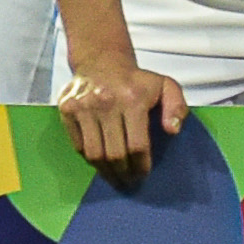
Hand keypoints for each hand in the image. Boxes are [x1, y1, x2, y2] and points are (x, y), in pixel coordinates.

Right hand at [55, 60, 188, 189]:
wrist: (101, 60)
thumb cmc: (137, 80)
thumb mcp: (166, 86)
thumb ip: (177, 107)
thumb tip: (172, 130)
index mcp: (133, 99)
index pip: (137, 144)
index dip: (141, 165)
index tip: (144, 174)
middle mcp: (106, 103)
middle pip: (115, 153)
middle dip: (124, 173)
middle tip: (130, 182)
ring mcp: (84, 107)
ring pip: (94, 153)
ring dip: (106, 172)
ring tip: (115, 179)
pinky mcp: (67, 110)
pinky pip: (78, 145)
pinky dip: (90, 159)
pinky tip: (101, 164)